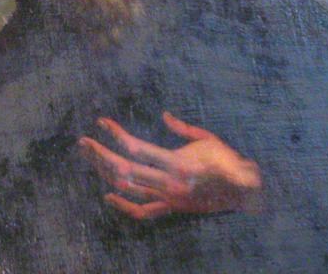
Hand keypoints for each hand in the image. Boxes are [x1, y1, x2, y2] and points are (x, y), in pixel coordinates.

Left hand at [78, 111, 261, 220]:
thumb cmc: (227, 160)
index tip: (101, 122)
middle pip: (123, 170)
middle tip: (83, 142)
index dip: (116, 134)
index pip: (136, 149)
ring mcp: (167, 199)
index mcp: (177, 163)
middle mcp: (168, 183)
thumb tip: (164, 115)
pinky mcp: (170, 208)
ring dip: (105, 173)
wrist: (244, 193)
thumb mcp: (208, 138)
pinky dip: (123, 206)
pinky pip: (143, 212)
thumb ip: (183, 128)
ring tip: (90, 157)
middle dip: (100, 155)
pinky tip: (107, 196)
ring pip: (127, 189)